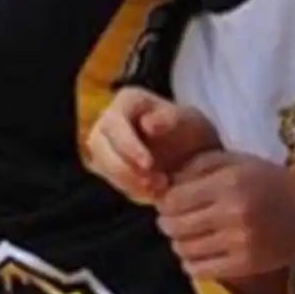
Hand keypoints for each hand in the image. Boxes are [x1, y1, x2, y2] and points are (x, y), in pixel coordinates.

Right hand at [84, 88, 222, 205]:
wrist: (194, 154)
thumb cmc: (191, 132)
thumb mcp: (190, 122)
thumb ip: (170, 120)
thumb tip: (147, 124)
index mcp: (127, 101)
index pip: (115, 123)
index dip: (128, 145)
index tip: (148, 164)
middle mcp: (110, 120)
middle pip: (100, 145)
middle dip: (124, 168)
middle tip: (153, 184)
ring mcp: (106, 143)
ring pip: (101, 164)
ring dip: (126, 181)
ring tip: (157, 189)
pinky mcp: (108, 165)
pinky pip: (110, 178)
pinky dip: (129, 188)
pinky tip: (152, 192)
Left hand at [156, 151, 294, 280]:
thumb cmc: (270, 181)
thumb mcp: (235, 161)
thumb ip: (198, 166)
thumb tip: (166, 185)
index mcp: (227, 182)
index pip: (174, 199)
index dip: (164, 203)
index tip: (168, 203)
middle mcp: (231, 212)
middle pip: (174, 226)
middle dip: (166, 224)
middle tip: (172, 221)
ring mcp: (239, 242)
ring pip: (184, 250)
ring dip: (178, 244)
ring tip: (186, 238)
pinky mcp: (246, 265)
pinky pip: (201, 271)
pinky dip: (191, 264)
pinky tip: (198, 255)